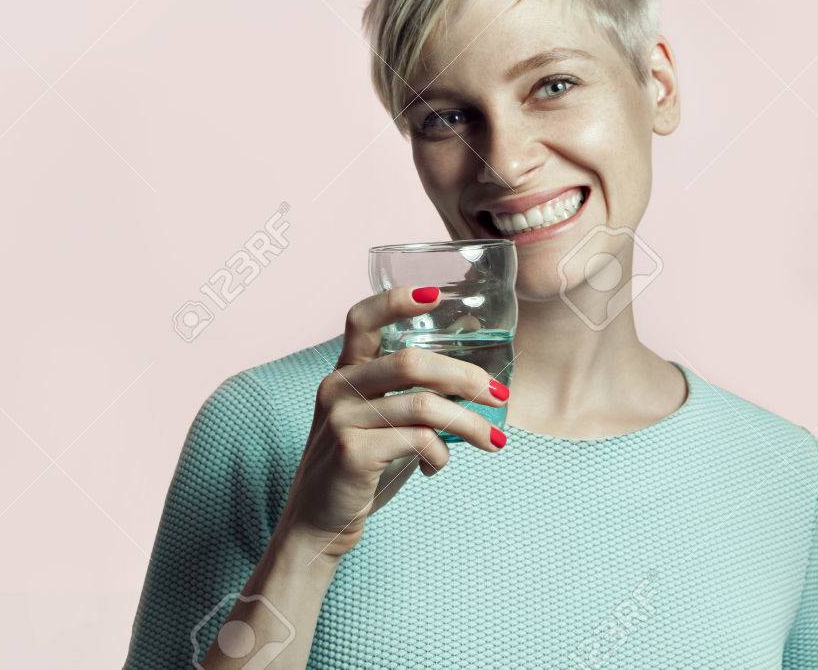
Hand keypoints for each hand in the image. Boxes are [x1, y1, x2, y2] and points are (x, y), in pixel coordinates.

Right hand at [276, 286, 509, 558]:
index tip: (437, 293)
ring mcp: (342, 420)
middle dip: (465, 376)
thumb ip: (411, 394)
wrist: (317, 524)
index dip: (398, 300)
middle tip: (500, 395)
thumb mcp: (378, 420)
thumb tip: (474, 367)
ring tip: (493, 441)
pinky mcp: (353, 453)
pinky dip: (440, 455)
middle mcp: (338, 388)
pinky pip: (418, 441)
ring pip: (424, 406)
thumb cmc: (358, 467)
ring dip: (470, 423)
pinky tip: (437, 467)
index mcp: (344, 373)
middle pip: (411, 362)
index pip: (362, 319)